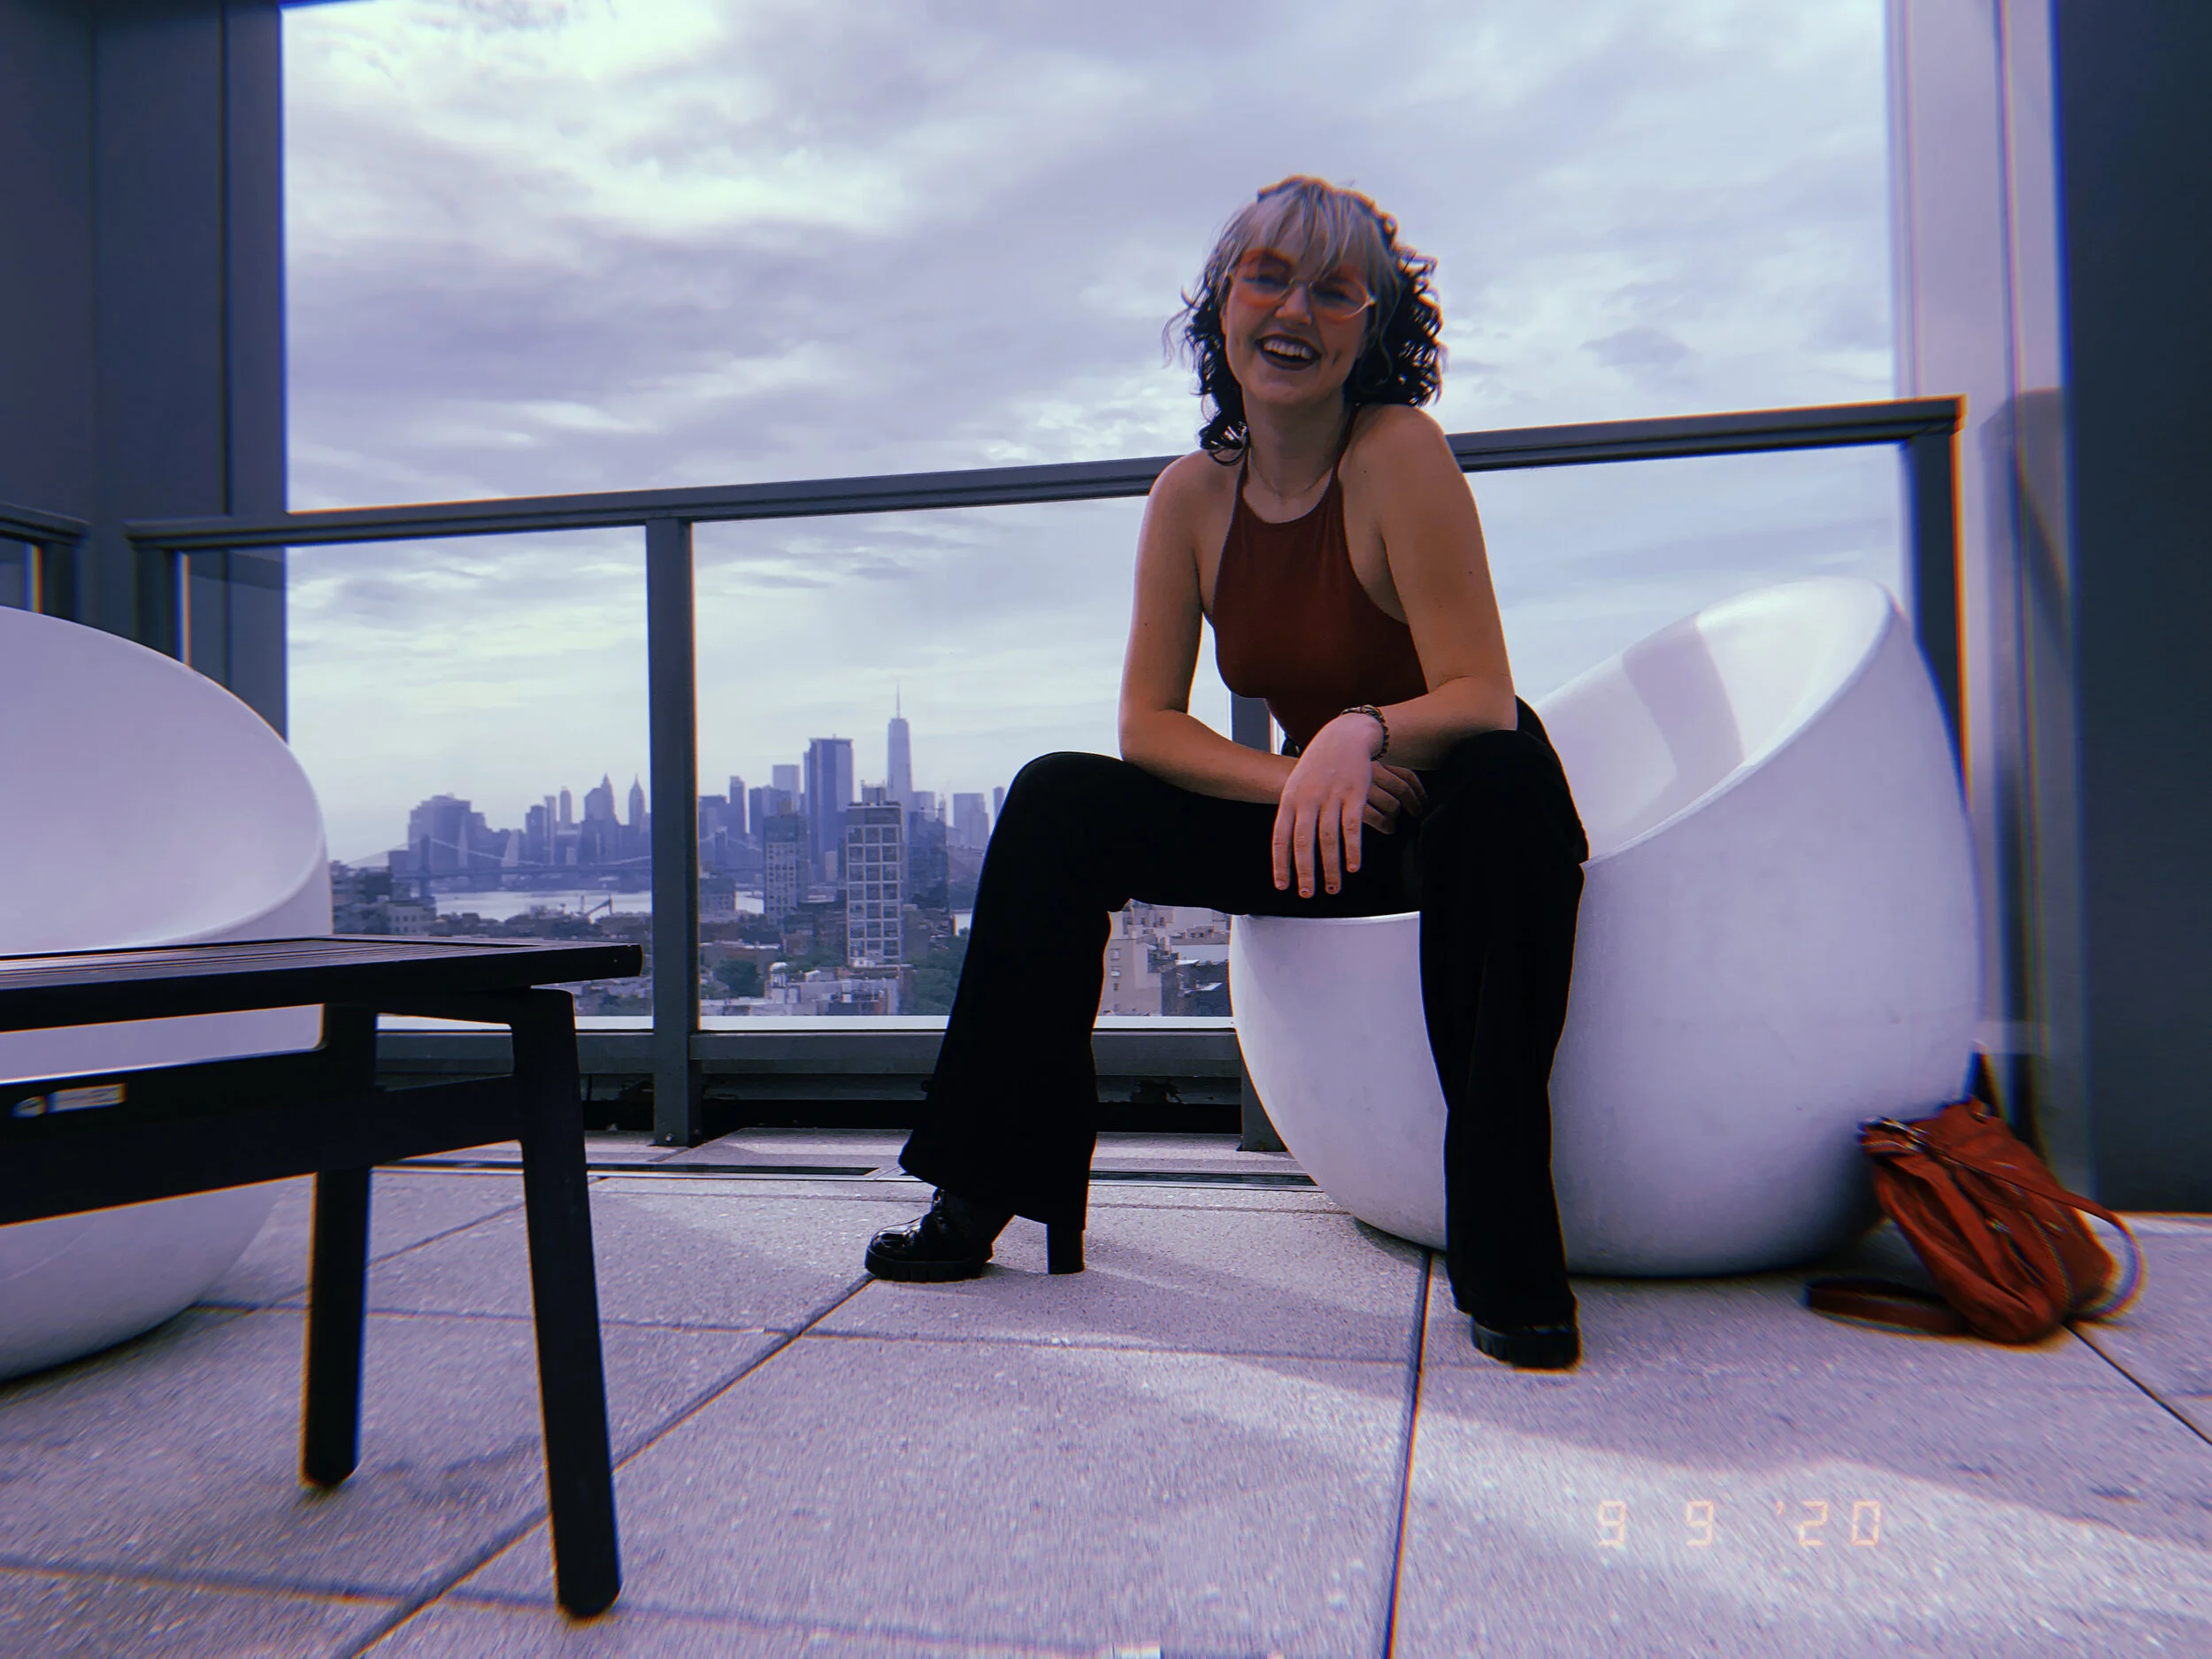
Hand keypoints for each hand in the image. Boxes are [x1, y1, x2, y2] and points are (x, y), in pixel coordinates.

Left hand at [1272, 713, 1418, 897]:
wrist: (1344, 735)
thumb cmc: (1319, 763)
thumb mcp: (1297, 784)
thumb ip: (1292, 812)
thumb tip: (1287, 845)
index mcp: (1290, 799)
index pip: (1281, 837)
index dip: (1281, 863)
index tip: (1283, 885)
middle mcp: (1308, 799)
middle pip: (1303, 843)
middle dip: (1305, 872)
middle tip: (1308, 894)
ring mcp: (1331, 797)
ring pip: (1329, 840)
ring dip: (1331, 867)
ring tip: (1333, 886)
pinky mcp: (1354, 794)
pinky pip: (1353, 828)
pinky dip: (1353, 850)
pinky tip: (1354, 866)